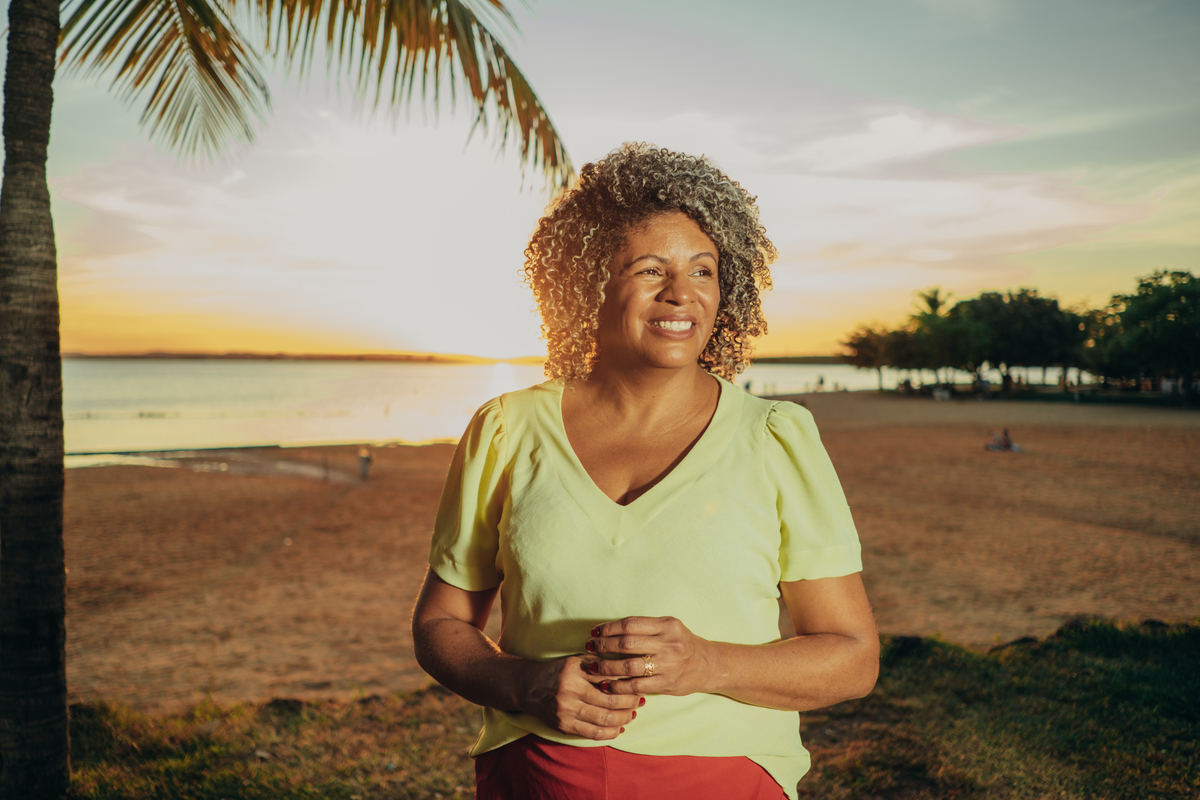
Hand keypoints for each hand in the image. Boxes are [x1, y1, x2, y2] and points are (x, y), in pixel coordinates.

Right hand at [517, 656, 642, 739]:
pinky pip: (594, 733)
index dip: (628, 682)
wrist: (528, 687)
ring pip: (605, 718)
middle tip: (640, 700)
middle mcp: (570, 689)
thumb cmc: (557, 672)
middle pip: (611, 700)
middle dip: (630, 702)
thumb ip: (598, 664)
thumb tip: (628, 670)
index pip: (609, 677)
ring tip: (632, 714)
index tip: (639, 683)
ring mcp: (567, 710)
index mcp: (575, 669)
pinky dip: (611, 732)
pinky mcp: (564, 725)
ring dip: (624, 718)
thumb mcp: (575, 661)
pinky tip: (619, 728)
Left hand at [585, 616, 713, 697]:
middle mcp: (669, 643)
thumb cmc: (681, 644)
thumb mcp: (668, 628)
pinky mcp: (668, 683)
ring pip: (630, 666)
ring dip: (607, 668)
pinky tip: (607, 685)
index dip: (609, 628)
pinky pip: (637, 685)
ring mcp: (669, 664)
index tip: (594, 632)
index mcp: (667, 625)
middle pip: (628, 643)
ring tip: (593, 668)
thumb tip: (608, 631)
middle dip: (604, 646)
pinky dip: (619, 686)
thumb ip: (645, 628)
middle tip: (589, 648)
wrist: (708, 664)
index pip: (631, 624)